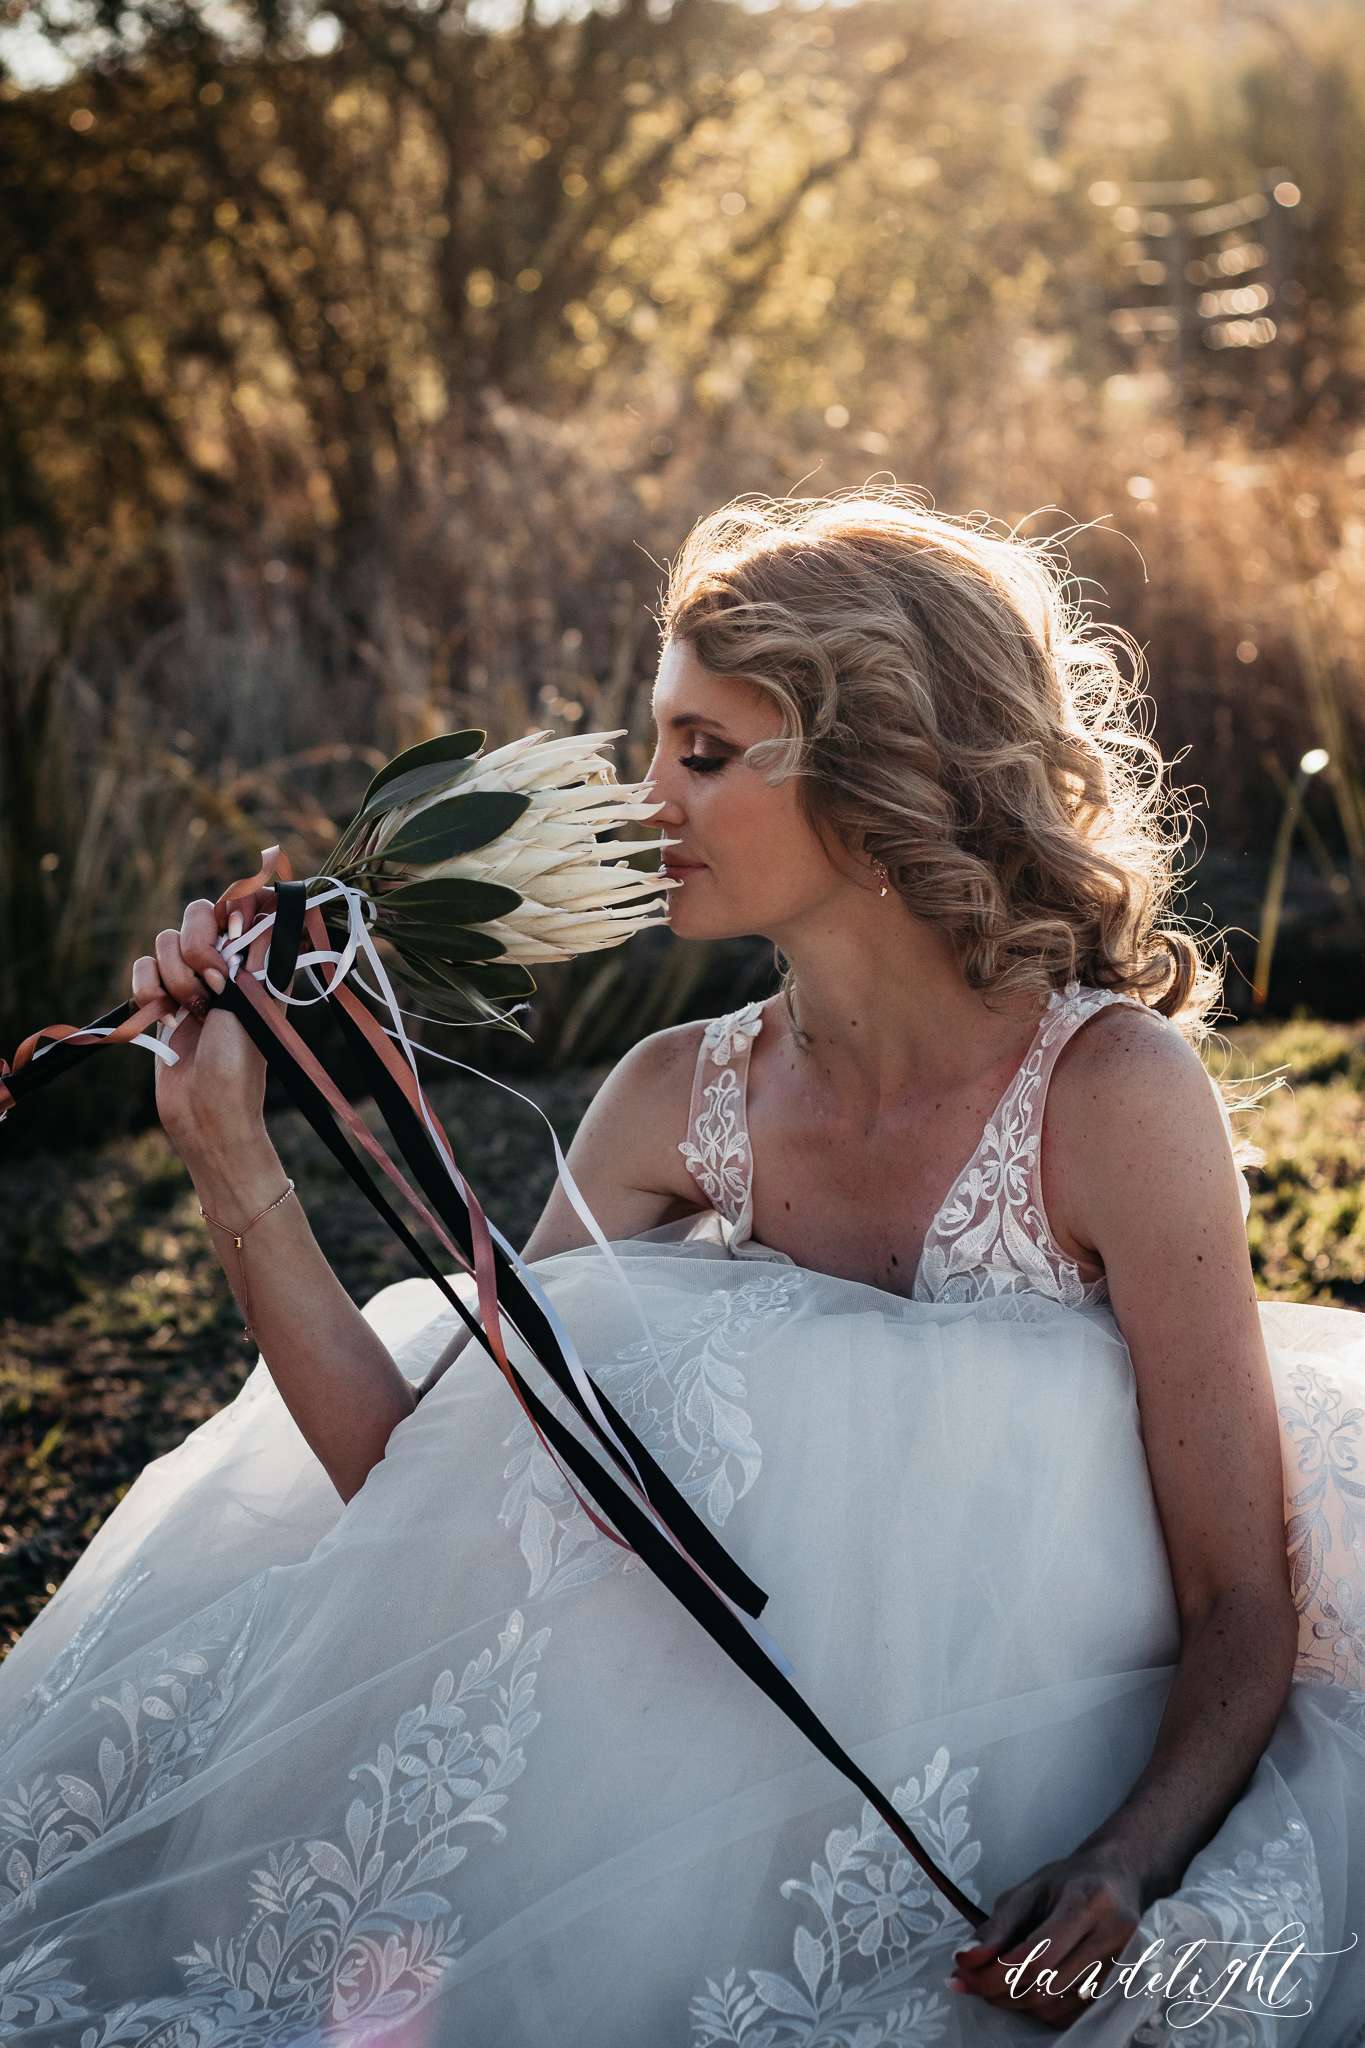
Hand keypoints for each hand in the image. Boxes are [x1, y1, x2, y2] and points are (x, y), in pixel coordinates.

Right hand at [132, 886, 278, 1164]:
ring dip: (174, 976)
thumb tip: (269, 901)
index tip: (232, 933)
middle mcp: (223, 964)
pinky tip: (164, 1017)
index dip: (232, 909)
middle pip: (197, 913)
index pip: (240, 905)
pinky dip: (147, 988)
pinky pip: (142, 966)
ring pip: (165, 941)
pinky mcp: (160, 1000)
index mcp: (256, 960)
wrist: (208, 1109)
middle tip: (212, 982)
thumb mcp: (256, 999)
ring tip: (191, 1012)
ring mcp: (190, 981)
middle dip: (197, 944)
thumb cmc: (241, 1061)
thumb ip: (255, 950)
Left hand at [949, 1845, 1144, 2031]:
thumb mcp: (1028, 1890)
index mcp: (1086, 1902)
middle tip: (973, 1981)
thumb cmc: (1069, 1881)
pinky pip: (1072, 2015)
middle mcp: (1112, 1936)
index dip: (996, 1972)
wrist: (1119, 1879)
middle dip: (1000, 1990)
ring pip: (1057, 2006)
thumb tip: (964, 1961)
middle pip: (1046, 1985)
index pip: (1037, 1955)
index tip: (964, 1971)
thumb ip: (997, 1927)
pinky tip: (1025, 1989)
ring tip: (996, 1984)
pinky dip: (1041, 2009)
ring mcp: (1123, 1965)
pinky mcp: (1124, 1986)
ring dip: (1017, 2003)